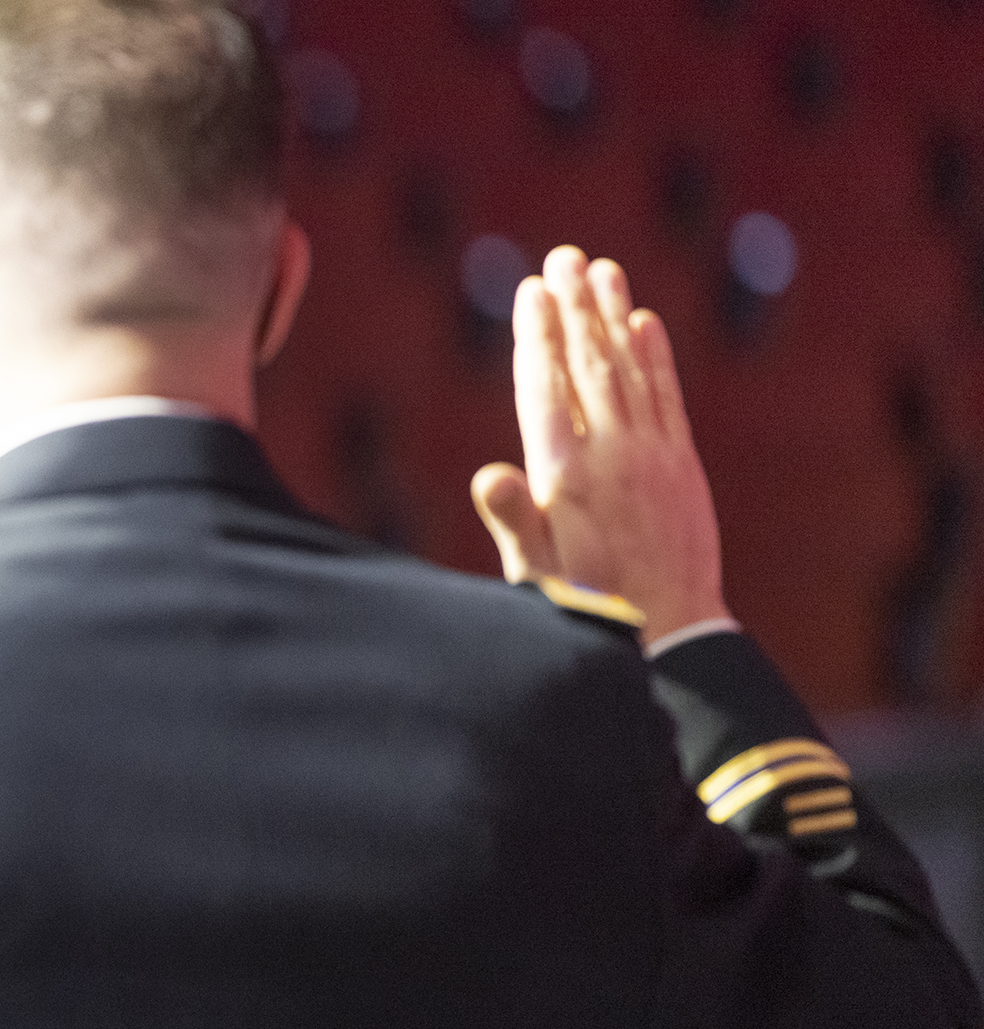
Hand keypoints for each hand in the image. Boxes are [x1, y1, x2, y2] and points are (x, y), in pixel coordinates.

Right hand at [471, 246, 727, 647]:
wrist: (674, 631)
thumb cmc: (590, 608)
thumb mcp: (537, 574)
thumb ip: (514, 522)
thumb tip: (488, 474)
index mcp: (567, 478)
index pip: (547, 390)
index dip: (539, 337)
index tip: (533, 290)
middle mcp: (611, 455)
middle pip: (590, 365)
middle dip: (576, 307)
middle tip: (565, 256)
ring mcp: (651, 456)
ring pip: (630, 370)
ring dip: (615, 315)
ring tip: (603, 270)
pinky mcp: (681, 465)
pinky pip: (667, 397)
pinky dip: (656, 356)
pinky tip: (646, 322)